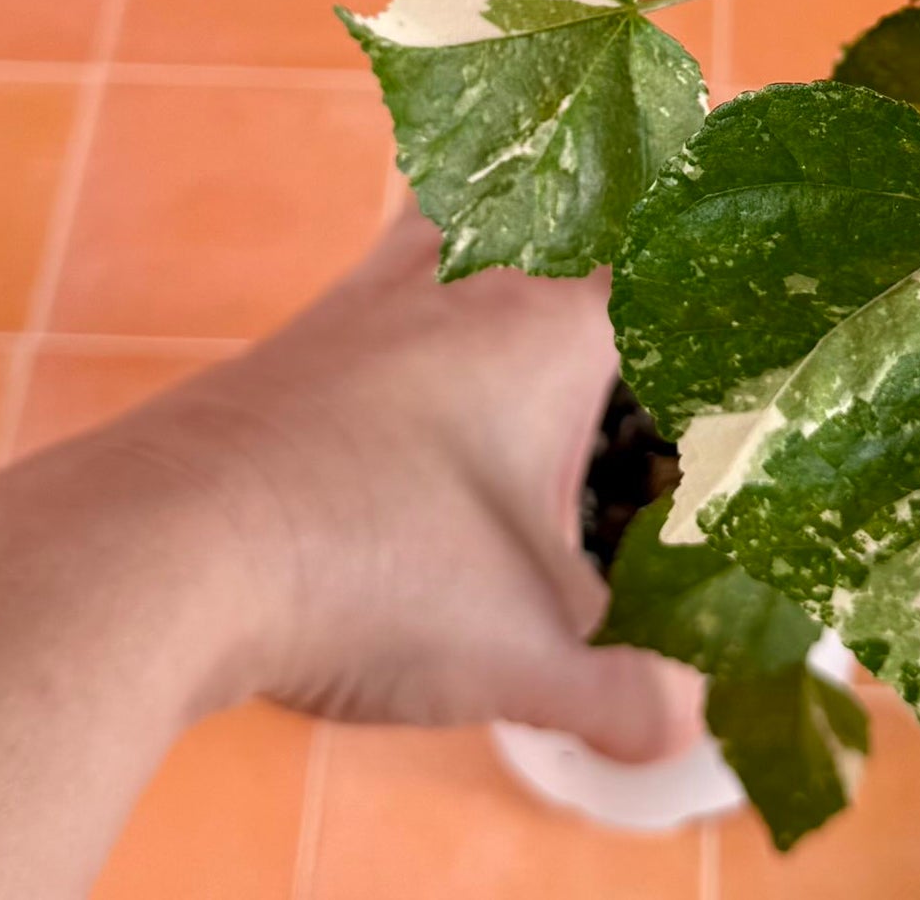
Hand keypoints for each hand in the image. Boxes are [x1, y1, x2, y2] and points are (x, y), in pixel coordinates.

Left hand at [80, 206, 702, 760]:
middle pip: (554, 190)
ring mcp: (371, 301)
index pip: (659, 247)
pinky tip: (418, 325)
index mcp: (549, 327)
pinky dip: (424, 266)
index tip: (751, 239)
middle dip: (610, 196)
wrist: (168, 547)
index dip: (710, 242)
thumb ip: (624, 692)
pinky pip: (389, 267)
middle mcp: (466, 285)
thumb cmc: (372, 570)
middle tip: (654, 198)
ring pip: (458, 206)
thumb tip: (682, 729)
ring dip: (503, 208)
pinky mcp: (301, 340)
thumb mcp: (523, 651)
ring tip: (533, 222)